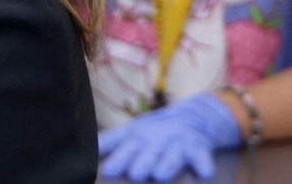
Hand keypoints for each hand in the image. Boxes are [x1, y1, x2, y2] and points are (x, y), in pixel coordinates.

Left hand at [98, 93, 242, 180]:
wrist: (193, 116)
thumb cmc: (155, 131)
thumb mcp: (131, 133)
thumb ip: (109, 142)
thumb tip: (86, 148)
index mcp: (136, 136)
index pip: (123, 145)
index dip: (116, 157)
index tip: (107, 170)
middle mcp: (156, 139)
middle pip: (147, 152)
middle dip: (141, 162)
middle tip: (135, 173)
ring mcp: (177, 143)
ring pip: (172, 155)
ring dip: (167, 164)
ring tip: (160, 175)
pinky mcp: (198, 147)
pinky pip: (202, 156)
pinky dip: (204, 164)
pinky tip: (205, 174)